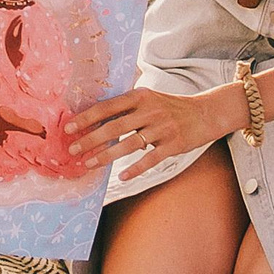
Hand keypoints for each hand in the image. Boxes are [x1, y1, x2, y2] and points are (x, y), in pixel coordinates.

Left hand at [66, 83, 242, 172]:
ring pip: (129, 144)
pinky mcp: (174, 144)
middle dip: (90, 139)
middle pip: (114, 127)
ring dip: (106, 156)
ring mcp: (162, 128)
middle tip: (73, 150)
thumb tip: (95, 114)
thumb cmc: (170, 106)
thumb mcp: (149, 97)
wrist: (205, 112)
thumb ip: (126, 105)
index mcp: (140, 96)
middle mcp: (150, 110)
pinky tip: (122, 177)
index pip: (107, 107)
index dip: (86, 117)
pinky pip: (151, 159)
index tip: (68, 128)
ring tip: (89, 164)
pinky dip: (135, 168)